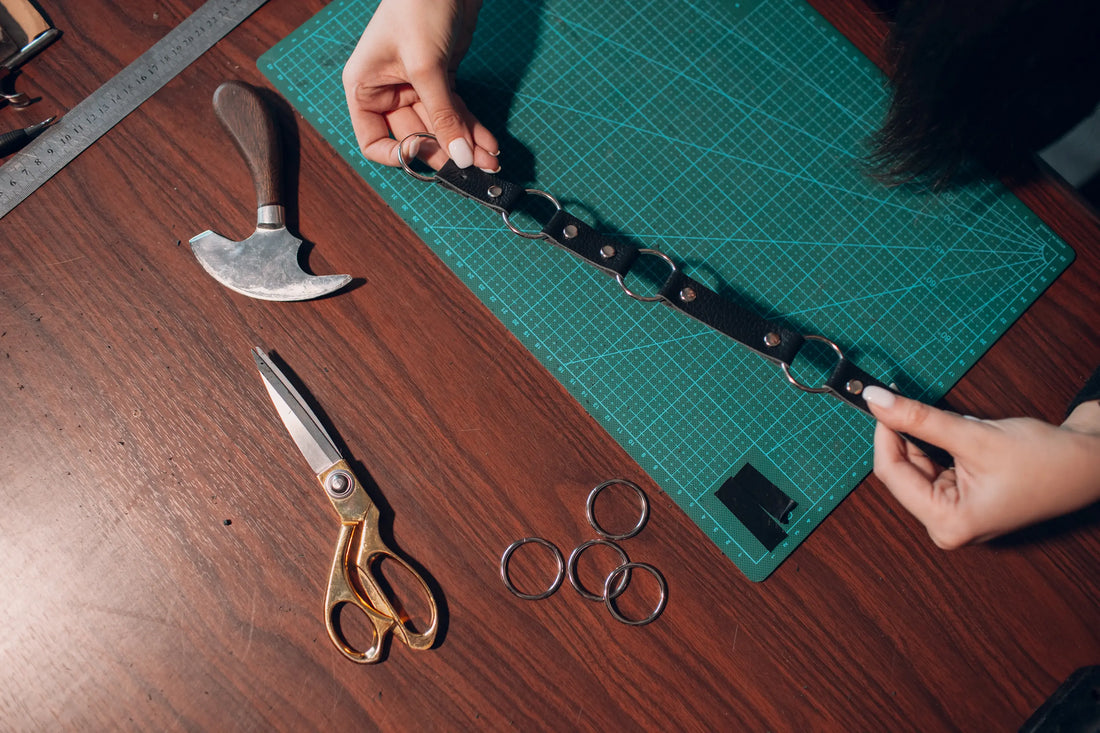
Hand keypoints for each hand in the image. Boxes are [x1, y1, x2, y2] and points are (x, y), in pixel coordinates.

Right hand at [342, 0, 499, 169]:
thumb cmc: (418, 8)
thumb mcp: (427, 67)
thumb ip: (443, 116)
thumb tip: (459, 159)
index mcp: (365, 88)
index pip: (374, 142)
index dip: (399, 155)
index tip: (426, 155)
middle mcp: (387, 92)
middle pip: (415, 138)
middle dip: (446, 153)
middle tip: (472, 167)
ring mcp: (416, 87)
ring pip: (440, 128)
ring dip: (465, 146)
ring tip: (490, 162)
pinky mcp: (441, 80)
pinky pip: (455, 113)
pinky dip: (472, 129)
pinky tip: (489, 145)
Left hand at [863, 385, 1099, 548]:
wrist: (1092, 463)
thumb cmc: (1046, 460)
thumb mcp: (973, 435)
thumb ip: (920, 419)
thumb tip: (877, 402)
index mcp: (948, 524)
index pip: (891, 474)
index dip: (883, 433)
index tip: (878, 401)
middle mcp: (948, 526)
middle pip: (903, 471)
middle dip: (905, 435)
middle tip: (903, 400)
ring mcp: (957, 515)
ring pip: (918, 466)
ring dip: (926, 440)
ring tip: (956, 425)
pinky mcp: (965, 501)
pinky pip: (936, 468)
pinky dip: (940, 446)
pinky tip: (964, 437)